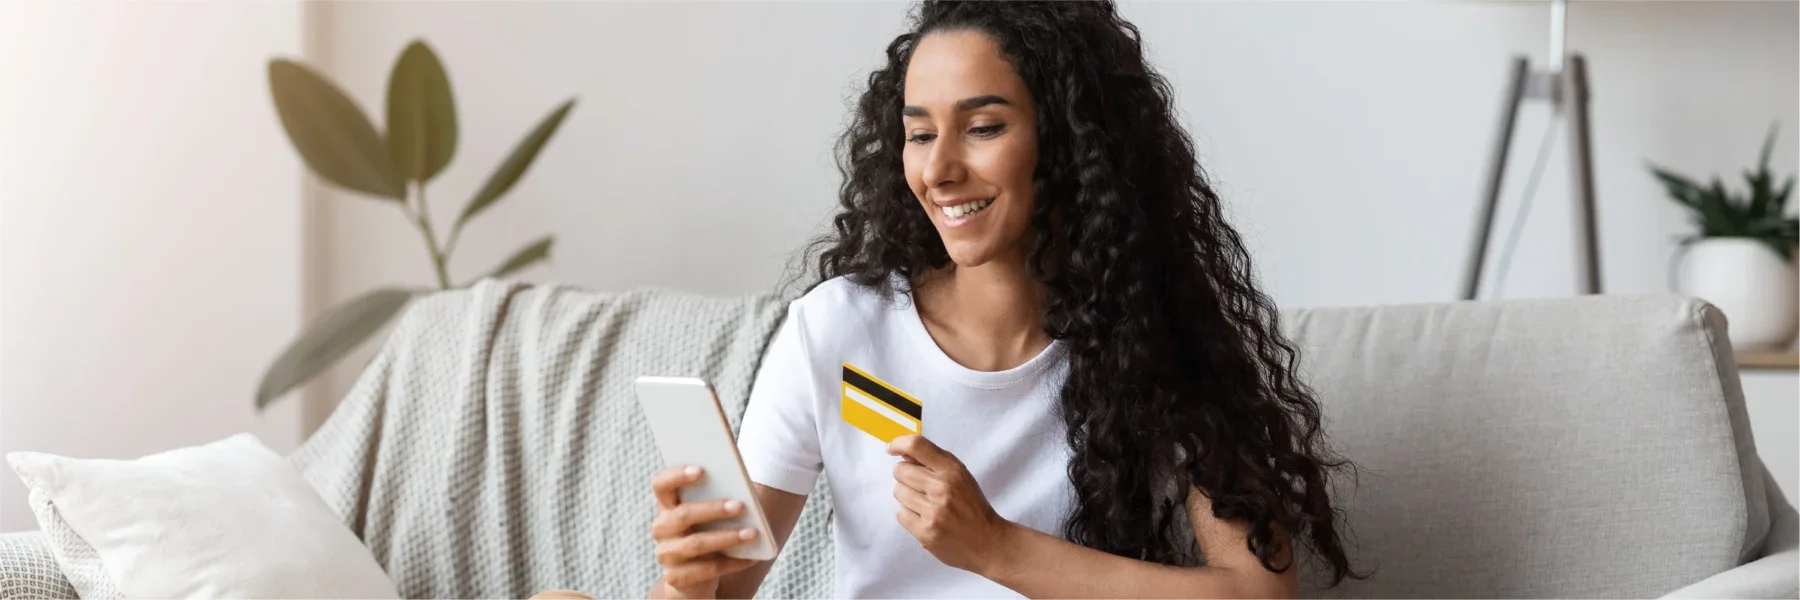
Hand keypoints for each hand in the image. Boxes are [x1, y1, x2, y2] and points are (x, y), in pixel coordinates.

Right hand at [649, 465, 760, 598]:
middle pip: (682, 515)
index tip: (701, 470)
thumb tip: (743, 490)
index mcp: (666, 506)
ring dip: (727, 537)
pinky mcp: (677, 577)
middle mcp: (661, 529)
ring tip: (752, 533)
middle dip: (713, 509)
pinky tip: (751, 558)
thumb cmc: (705, 534)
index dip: (676, 475)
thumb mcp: (707, 516)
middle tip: (740, 506)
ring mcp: (667, 554)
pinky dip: (732, 563)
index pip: (661, 485)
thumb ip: (716, 498)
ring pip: (696, 544)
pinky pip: (707, 569)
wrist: (692, 578)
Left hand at [887, 435, 1019, 573]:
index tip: (892, 449)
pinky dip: (909, 515)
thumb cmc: (972, 506)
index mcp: (952, 470)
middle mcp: (942, 488)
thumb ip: (934, 462)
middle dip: (906, 476)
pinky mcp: (925, 532)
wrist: (987, 542)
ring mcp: (933, 511)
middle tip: (920, 486)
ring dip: (907, 497)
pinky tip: (924, 518)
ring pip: (898, 492)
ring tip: (925, 504)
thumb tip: (903, 453)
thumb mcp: (961, 476)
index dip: (899, 443)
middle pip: (900, 470)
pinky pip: (900, 513)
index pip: (917, 446)